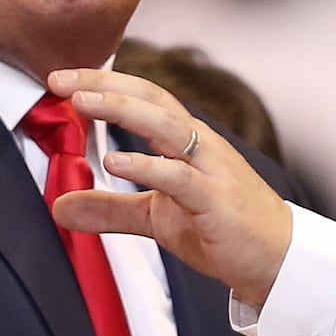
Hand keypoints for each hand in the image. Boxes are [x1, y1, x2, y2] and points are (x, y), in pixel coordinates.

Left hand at [47, 68, 291, 307]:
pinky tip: (115, 160)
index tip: (61, 77)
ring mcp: (210, 169)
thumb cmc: (221, 228)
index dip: (104, 82)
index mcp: (186, 140)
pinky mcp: (215, 199)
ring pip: (167, 126)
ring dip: (122, 109)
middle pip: (152, 99)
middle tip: (62, 79)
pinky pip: (179, 176)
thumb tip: (60, 207)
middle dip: (106, 84)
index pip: (144, 96)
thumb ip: (109, 209)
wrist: (275, 258)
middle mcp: (199, 144)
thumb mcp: (155, 217)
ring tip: (82, 102)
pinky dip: (147, 165)